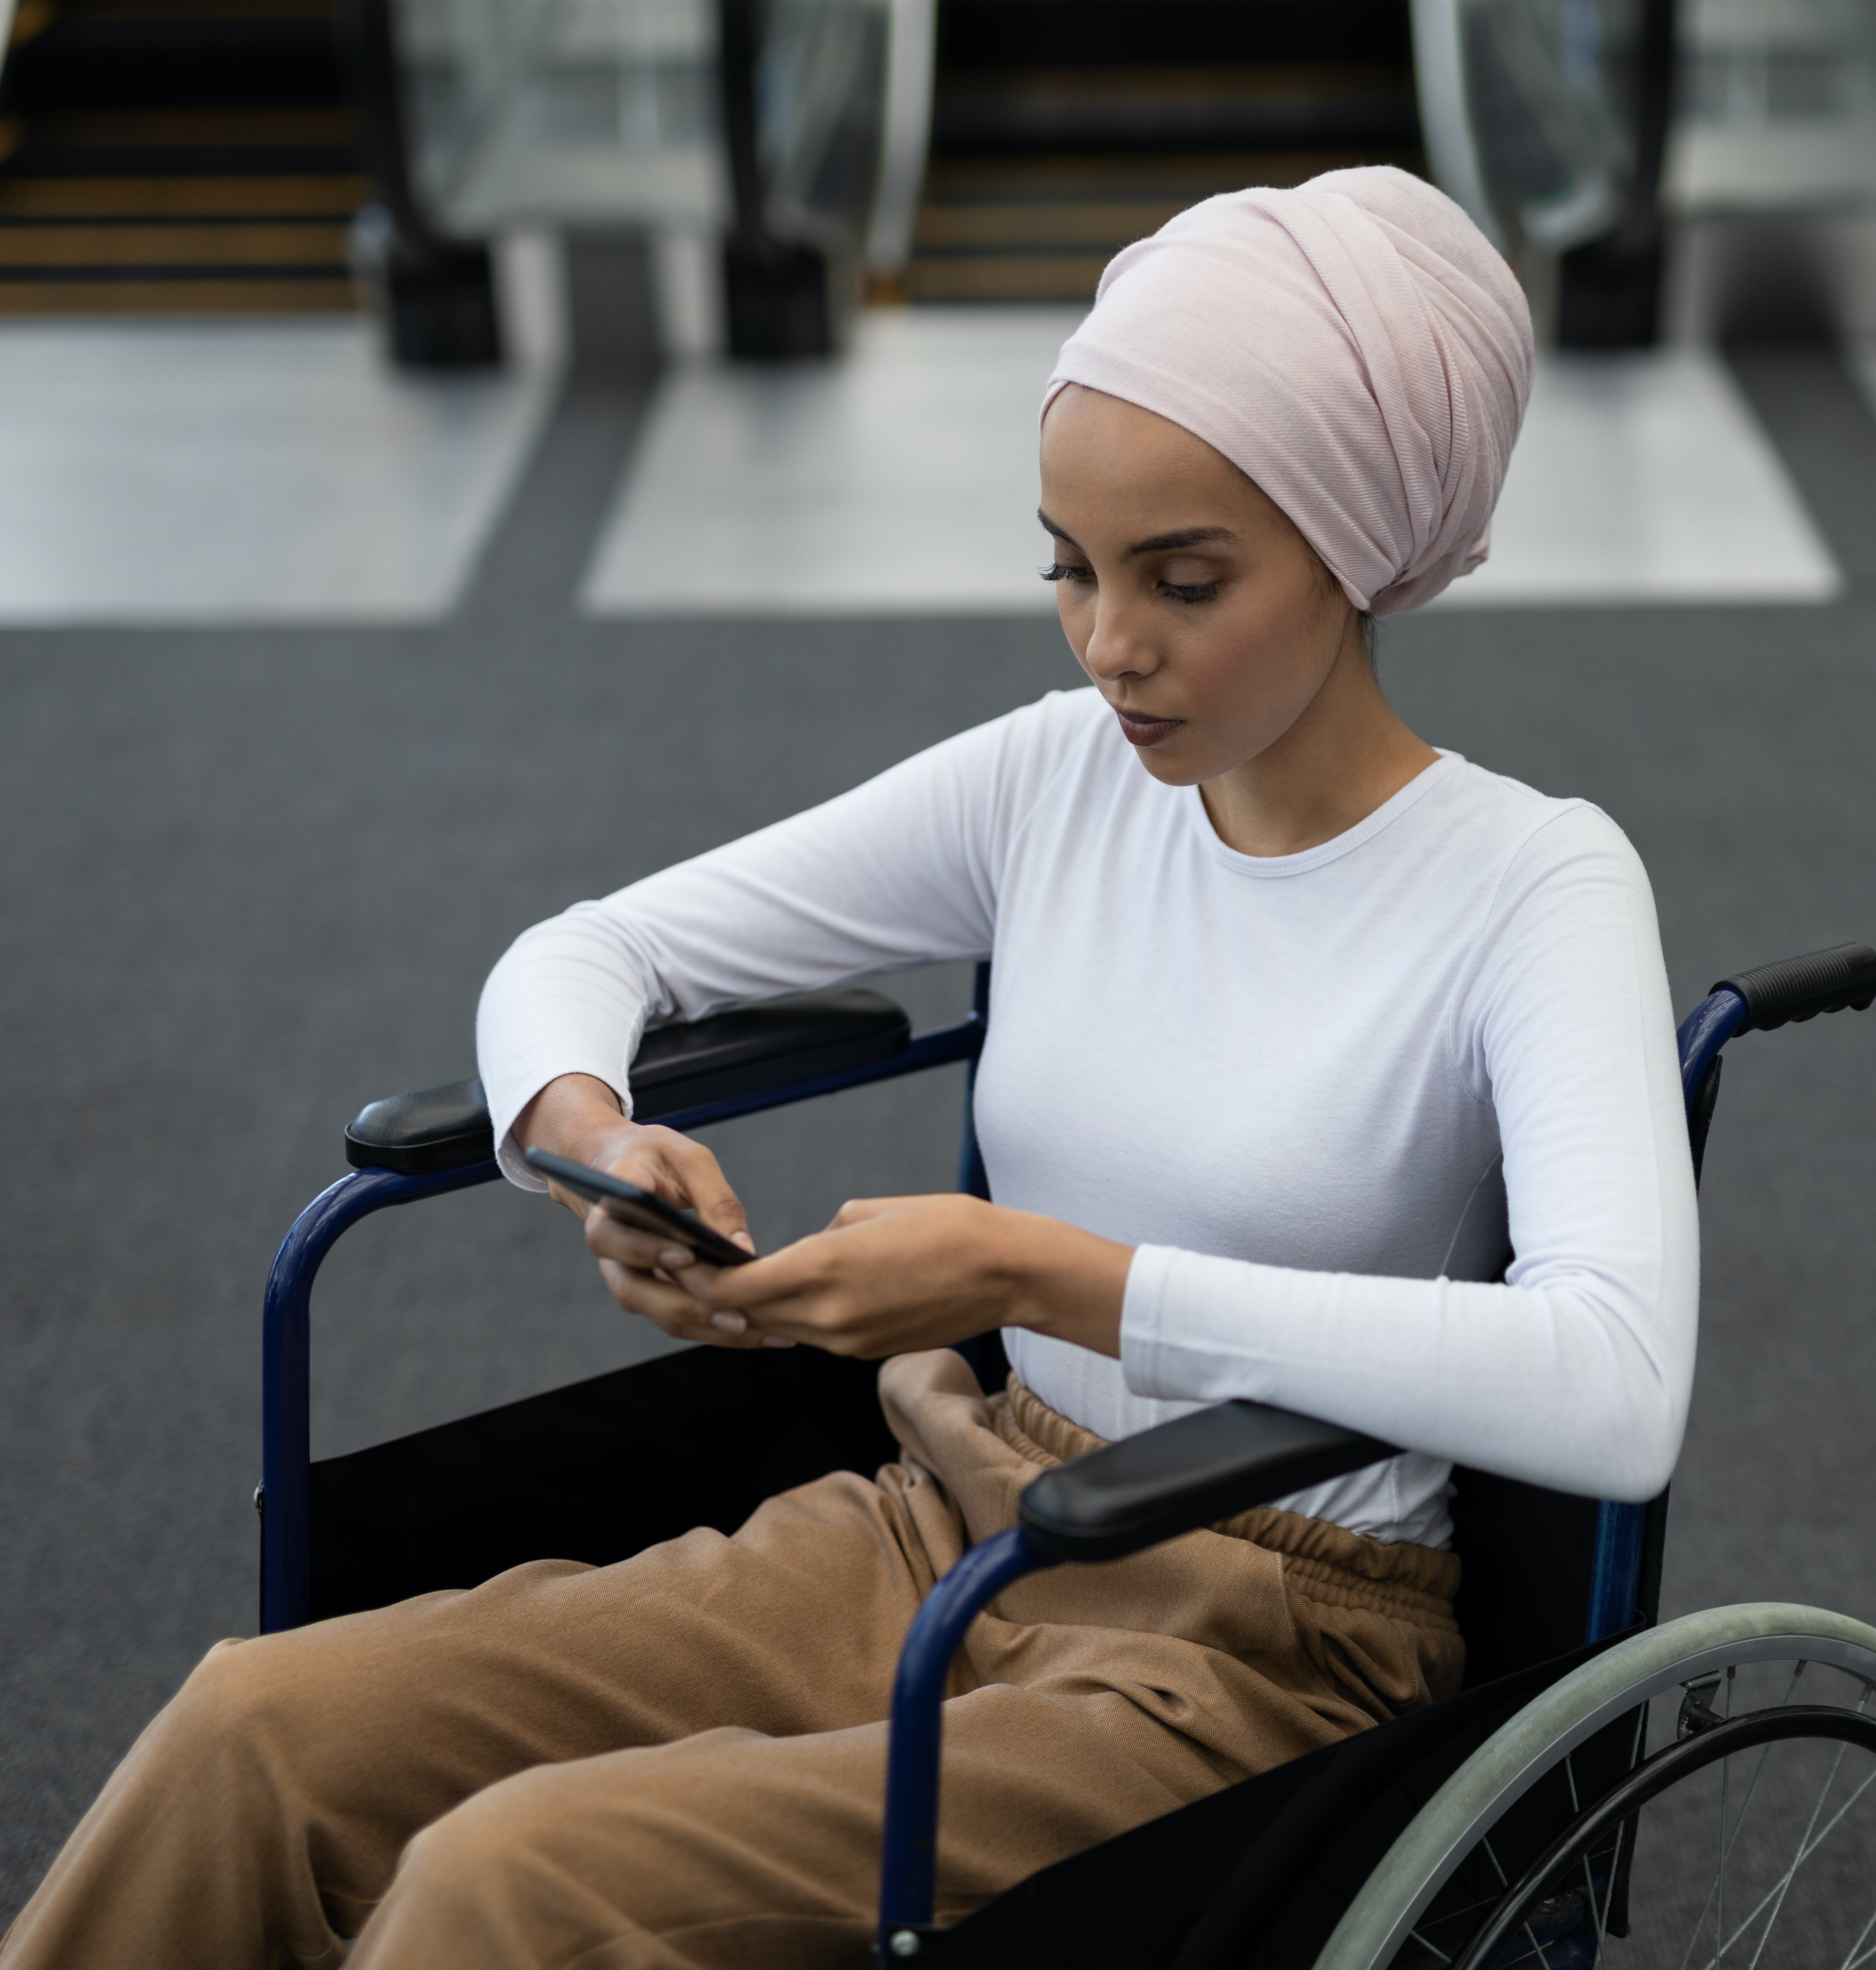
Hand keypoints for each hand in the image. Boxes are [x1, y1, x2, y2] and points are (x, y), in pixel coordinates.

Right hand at [512, 1073, 774, 1350]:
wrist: (618, 1166)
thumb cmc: (654, 1156)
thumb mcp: (689, 1159)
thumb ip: (715, 1199)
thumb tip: (743, 1248)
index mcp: (608, 1205)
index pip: (613, 1235)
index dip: (645, 1250)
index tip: (686, 1256)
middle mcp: (610, 1248)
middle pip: (634, 1289)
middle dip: (686, 1306)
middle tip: (736, 1316)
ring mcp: (626, 1273)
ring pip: (657, 1312)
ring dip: (706, 1327)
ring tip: (756, 1331)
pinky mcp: (649, 1288)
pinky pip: (675, 1315)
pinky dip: (712, 1326)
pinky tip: (753, 1330)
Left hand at [684, 1193, 1131, 1359]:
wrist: (1007, 1273)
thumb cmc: (948, 1227)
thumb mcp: (870, 1210)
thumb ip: (821, 1236)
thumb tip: (800, 1253)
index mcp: (824, 1269)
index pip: (736, 1290)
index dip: (703, 1280)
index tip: (687, 1263)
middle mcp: (829, 1315)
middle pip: (749, 1315)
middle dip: (722, 1297)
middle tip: (701, 1272)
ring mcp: (849, 1341)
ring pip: (781, 1329)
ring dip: (761, 1311)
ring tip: (748, 1284)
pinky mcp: (868, 1353)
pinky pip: (817, 1337)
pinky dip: (801, 1319)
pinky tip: (803, 1297)